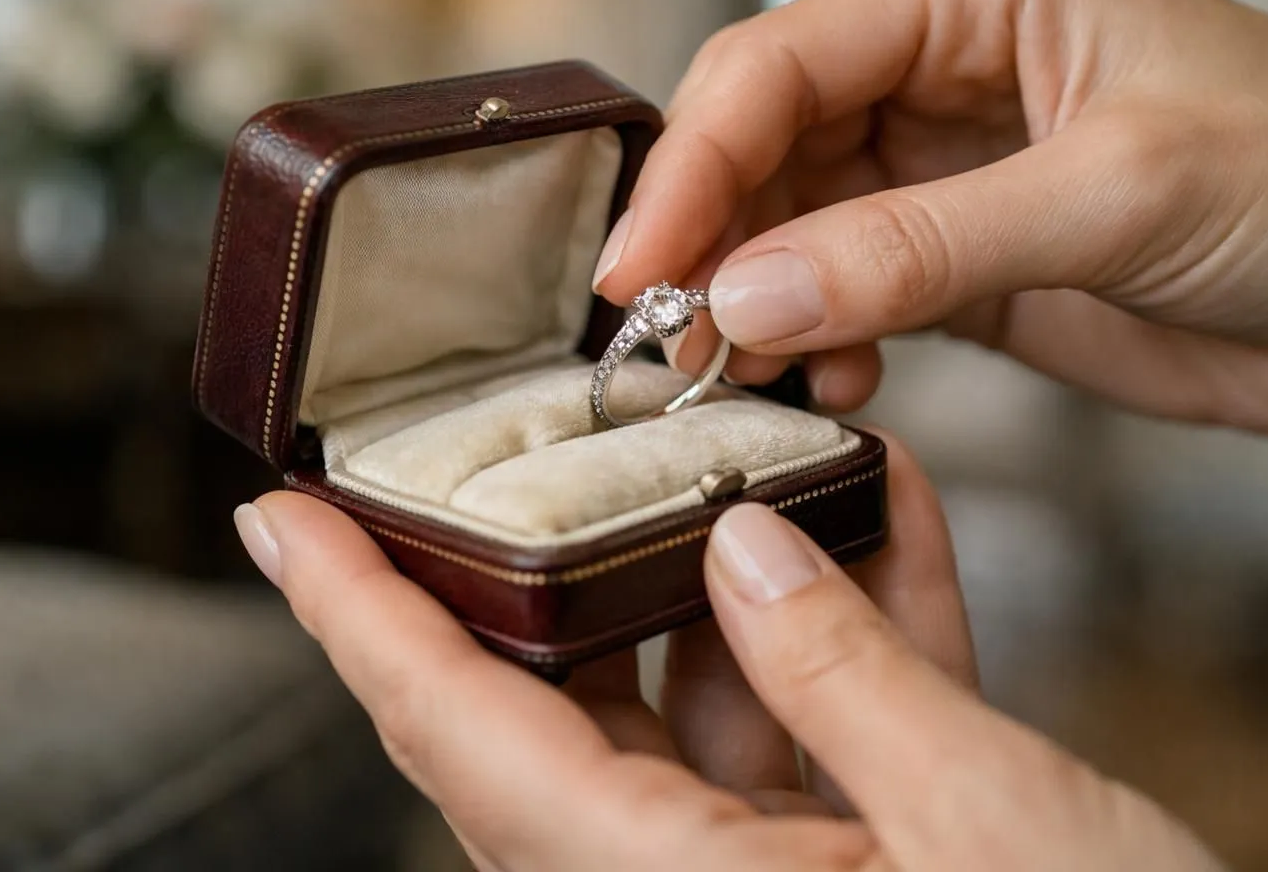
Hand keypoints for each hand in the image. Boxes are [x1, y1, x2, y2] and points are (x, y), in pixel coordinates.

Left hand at [237, 435, 1221, 870]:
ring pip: (703, 700)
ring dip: (742, 570)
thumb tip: (750, 540)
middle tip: (554, 437)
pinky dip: (851, 627)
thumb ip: (852, 678)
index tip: (279, 517)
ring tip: (770, 441)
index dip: (361, 615)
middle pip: (570, 701)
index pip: (463, 731)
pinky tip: (881, 508)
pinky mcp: (865, 859)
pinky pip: (819, 730)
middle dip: (571, 557)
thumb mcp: (988, 828)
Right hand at [593, 0, 1267, 465]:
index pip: (777, 64)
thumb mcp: (1115, 194)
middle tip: (664, 344)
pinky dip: (817, 348)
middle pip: (762, 147)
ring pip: (789, 232)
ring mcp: (946, 179)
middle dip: (706, 243)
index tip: (640, 269)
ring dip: (752, 308)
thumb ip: (921, 247)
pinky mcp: (965, 270)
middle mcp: (939, 76)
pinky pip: (846, 302)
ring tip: (734, 381)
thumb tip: (747, 297)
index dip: (693, 165)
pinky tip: (832, 387)